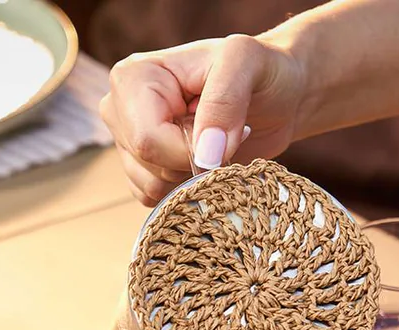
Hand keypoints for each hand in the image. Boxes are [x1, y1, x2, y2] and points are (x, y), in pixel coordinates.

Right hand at [99, 35, 308, 204]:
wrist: (278, 96)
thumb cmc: (261, 71)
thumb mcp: (247, 63)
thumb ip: (224, 99)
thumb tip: (204, 153)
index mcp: (132, 77)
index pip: (147, 139)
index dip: (188, 151)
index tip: (224, 135)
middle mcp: (120, 109)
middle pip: (148, 165)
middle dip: (193, 161)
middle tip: (222, 134)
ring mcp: (129, 141)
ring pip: (152, 187)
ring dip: (193, 175)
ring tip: (215, 142)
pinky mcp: (146, 168)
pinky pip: (157, 198)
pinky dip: (188, 188)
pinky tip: (207, 158)